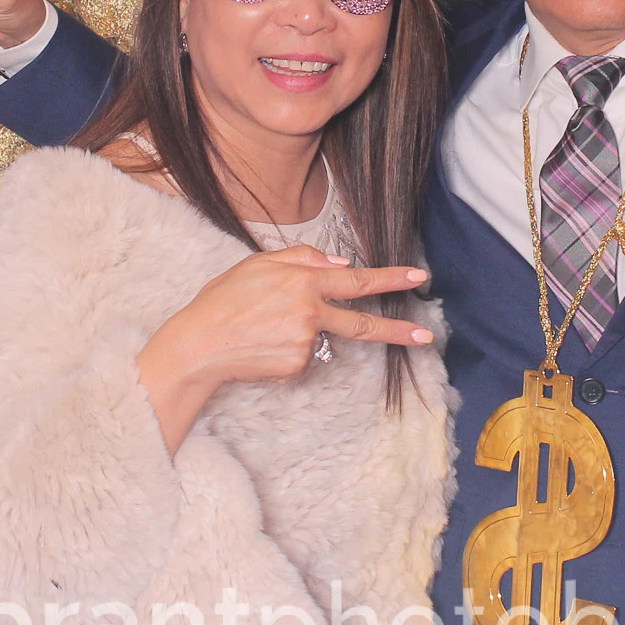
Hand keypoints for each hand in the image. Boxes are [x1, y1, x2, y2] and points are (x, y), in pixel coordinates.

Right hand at [136, 246, 432, 449]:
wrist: (198, 344)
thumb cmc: (224, 300)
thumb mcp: (258, 264)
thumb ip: (302, 258)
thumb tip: (340, 264)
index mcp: (303, 281)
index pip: (357, 279)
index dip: (390, 278)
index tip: (418, 277)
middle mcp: (310, 311)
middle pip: (362, 322)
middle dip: (398, 329)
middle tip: (425, 334)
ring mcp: (305, 342)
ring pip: (322, 337)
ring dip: (304, 334)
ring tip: (264, 329)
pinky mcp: (296, 366)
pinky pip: (304, 357)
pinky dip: (289, 351)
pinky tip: (264, 347)